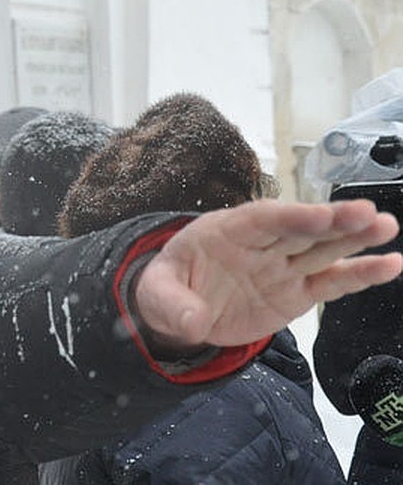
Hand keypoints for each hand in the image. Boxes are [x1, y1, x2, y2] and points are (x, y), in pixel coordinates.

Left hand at [134, 198, 401, 349]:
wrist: (180, 310)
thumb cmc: (169, 289)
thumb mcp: (156, 294)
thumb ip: (172, 303)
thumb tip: (192, 322)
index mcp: (227, 230)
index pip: (263, 219)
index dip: (292, 216)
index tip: (321, 215)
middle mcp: (262, 244)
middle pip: (301, 229)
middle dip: (332, 220)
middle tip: (368, 213)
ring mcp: (283, 266)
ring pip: (322, 249)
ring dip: (354, 238)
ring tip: (387, 226)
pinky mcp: (297, 291)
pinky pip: (331, 281)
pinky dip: (360, 274)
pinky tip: (391, 264)